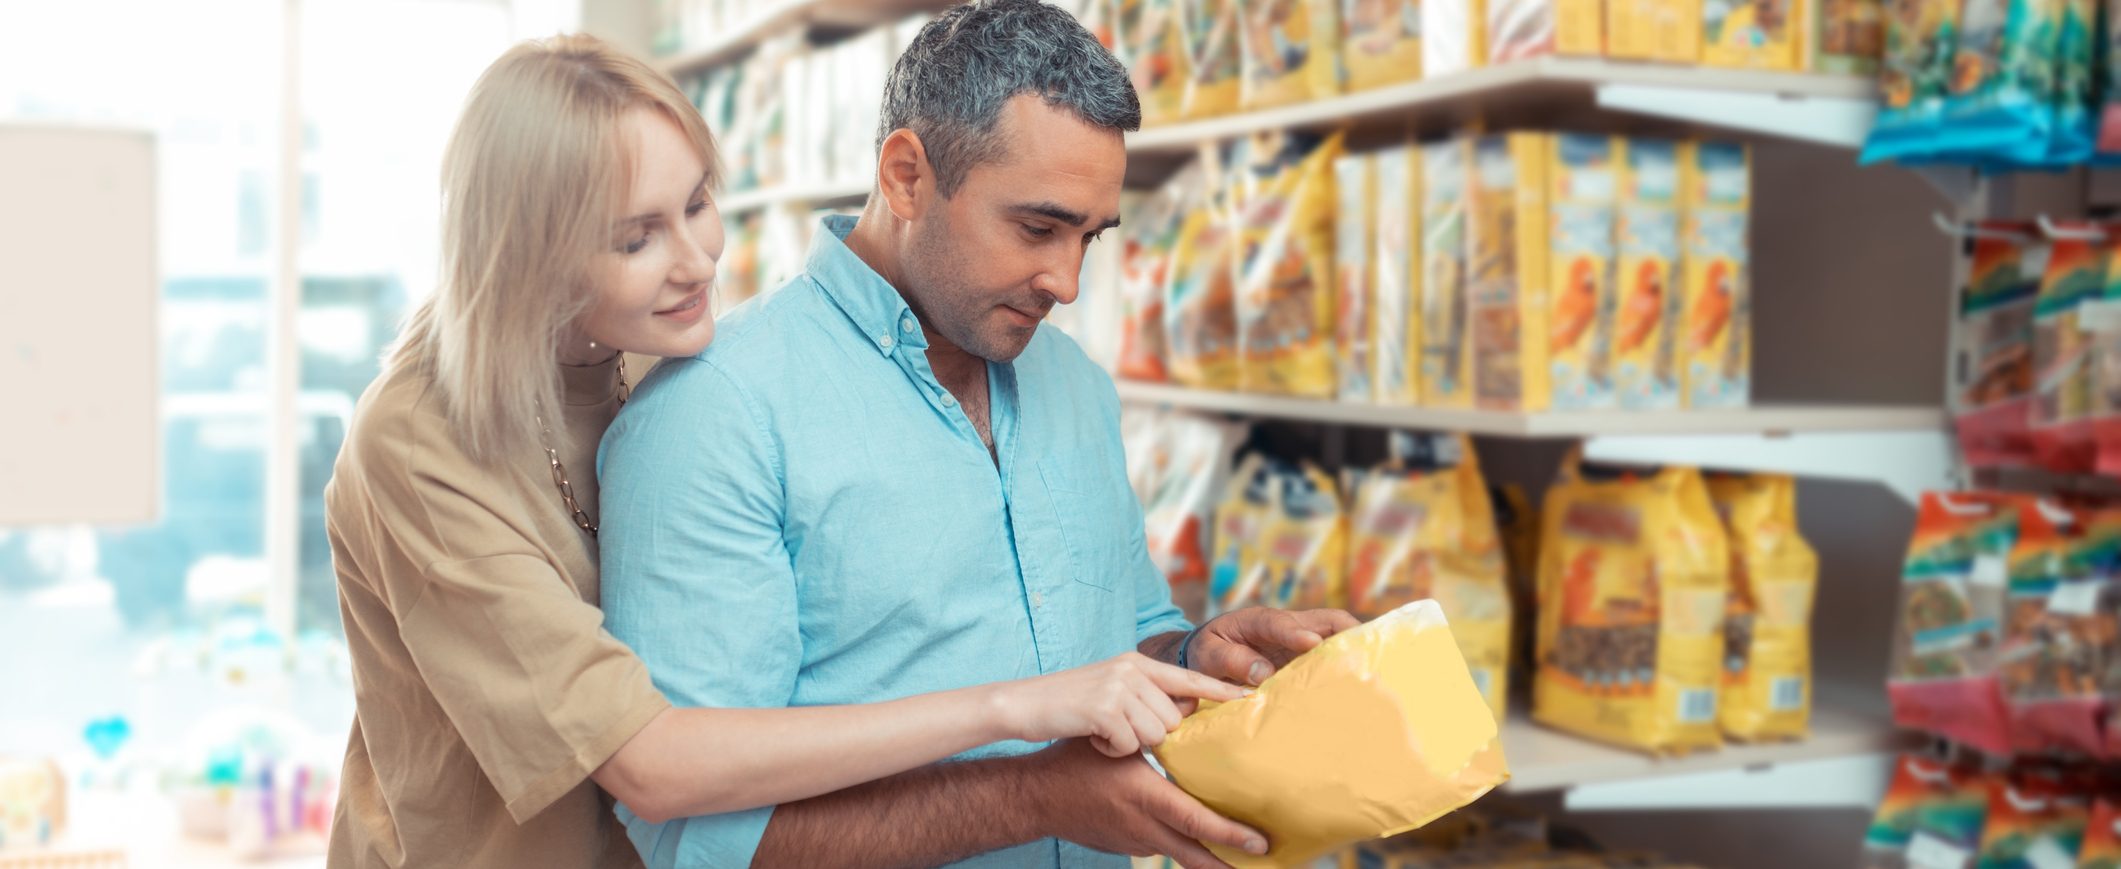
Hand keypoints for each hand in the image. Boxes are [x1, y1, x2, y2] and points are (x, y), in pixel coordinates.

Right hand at [992, 653, 1249, 756]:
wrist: (1022, 703)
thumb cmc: (1067, 704)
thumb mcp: (1111, 688)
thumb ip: (1145, 693)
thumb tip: (1181, 713)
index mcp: (1137, 662)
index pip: (1189, 675)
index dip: (1220, 689)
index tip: (1250, 698)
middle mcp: (1132, 669)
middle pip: (1174, 717)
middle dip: (1152, 735)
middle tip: (1123, 733)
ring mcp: (1118, 686)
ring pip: (1155, 733)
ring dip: (1131, 743)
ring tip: (1105, 733)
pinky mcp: (1104, 708)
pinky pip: (1129, 743)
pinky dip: (1112, 749)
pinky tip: (1094, 738)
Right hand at [1021, 738, 1267, 868]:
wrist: (1035, 798)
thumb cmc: (1074, 761)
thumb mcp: (1115, 740)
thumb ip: (1154, 730)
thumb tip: (1193, 707)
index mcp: (1144, 797)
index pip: (1194, 819)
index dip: (1228, 833)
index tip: (1259, 840)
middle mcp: (1142, 826)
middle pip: (1195, 853)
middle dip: (1230, 862)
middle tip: (1264, 861)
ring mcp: (1134, 841)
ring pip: (1181, 855)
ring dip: (1212, 861)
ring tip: (1244, 862)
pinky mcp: (1126, 847)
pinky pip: (1164, 850)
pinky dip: (1186, 851)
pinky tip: (1204, 848)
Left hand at [1186, 607, 1360, 685]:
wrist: (1208, 654)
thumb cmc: (1207, 651)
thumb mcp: (1208, 655)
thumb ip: (1231, 659)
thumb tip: (1262, 673)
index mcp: (1257, 620)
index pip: (1279, 622)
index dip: (1295, 632)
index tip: (1310, 643)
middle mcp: (1286, 626)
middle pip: (1326, 621)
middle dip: (1348, 631)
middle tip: (1368, 651)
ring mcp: (1299, 641)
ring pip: (1334, 638)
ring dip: (1351, 651)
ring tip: (1372, 671)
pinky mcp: (1304, 658)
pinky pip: (1328, 659)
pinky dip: (1343, 668)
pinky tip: (1355, 686)